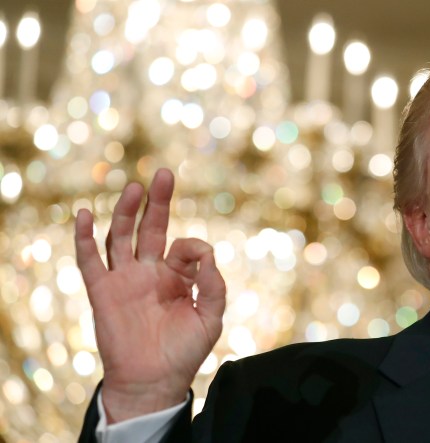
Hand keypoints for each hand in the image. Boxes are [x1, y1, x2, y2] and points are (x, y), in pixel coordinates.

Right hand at [75, 168, 225, 422]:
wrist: (154, 381)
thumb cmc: (185, 351)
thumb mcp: (211, 318)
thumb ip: (215, 286)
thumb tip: (208, 255)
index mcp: (178, 276)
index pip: (185, 247)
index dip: (195, 248)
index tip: (202, 260)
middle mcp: (150, 272)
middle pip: (150, 228)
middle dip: (157, 201)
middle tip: (164, 174)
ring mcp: (125, 279)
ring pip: (121, 237)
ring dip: (125, 212)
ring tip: (134, 188)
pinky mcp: (103, 292)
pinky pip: (90, 261)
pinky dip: (84, 238)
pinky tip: (84, 215)